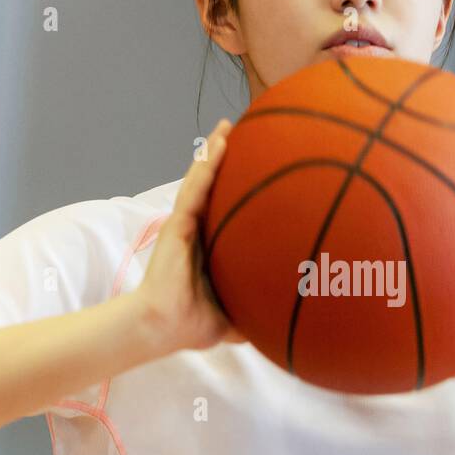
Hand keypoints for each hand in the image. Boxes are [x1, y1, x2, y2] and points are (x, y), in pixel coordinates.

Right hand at [134, 119, 246, 353]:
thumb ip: (257, 312)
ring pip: (202, 181)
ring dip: (214, 153)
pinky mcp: (177, 225)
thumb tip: (288, 322)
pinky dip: (204, 167)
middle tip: (248, 134)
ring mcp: (186, 225)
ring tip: (229, 127)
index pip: (228, 210)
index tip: (263, 168)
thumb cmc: (194, 323)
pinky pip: (194, 190)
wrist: (166, 327)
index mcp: (211, 246)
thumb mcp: (237, 315)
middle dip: (228, 160)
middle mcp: (198, 231)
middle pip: (215, 188)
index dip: (241, 188)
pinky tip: (216, 145)